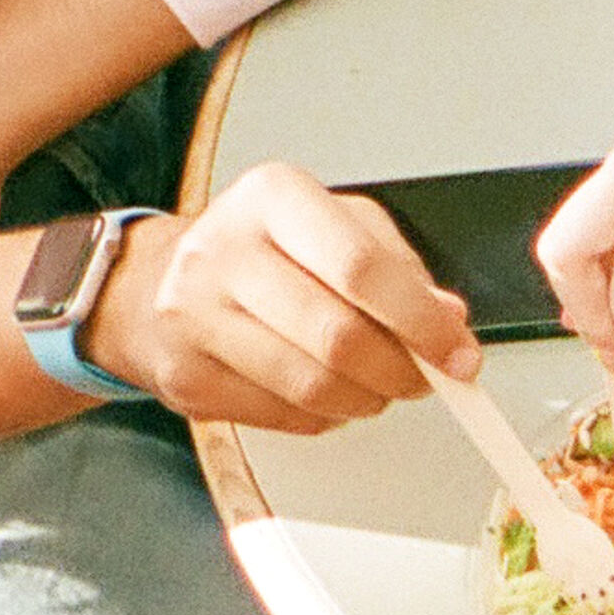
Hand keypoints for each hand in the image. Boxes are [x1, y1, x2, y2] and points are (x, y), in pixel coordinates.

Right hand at [93, 163, 472, 433]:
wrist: (155, 284)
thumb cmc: (261, 252)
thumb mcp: (335, 228)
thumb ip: (398, 270)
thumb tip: (449, 321)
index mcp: (273, 197)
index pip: (361, 267)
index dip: (421, 321)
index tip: (458, 353)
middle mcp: (224, 249)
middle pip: (338, 336)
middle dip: (400, 371)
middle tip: (423, 379)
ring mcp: (194, 314)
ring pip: (311, 386)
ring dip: (364, 400)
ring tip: (375, 387)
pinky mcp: (185, 374)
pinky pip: (281, 416)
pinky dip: (323, 416)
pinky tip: (325, 395)